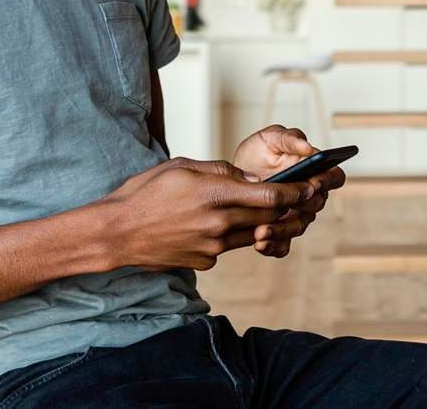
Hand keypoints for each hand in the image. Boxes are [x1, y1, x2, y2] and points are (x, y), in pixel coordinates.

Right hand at [93, 157, 314, 271]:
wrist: (117, 233)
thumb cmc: (146, 192)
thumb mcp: (182, 166)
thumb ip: (220, 171)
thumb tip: (249, 178)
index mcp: (215, 194)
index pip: (270, 197)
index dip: (295, 193)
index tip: (309, 187)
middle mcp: (219, 223)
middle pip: (267, 218)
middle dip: (285, 208)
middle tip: (298, 198)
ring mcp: (213, 246)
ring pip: (250, 233)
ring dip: (258, 222)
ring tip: (252, 209)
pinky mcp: (205, 262)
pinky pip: (227, 246)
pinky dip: (229, 234)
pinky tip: (210, 225)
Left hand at [232, 125, 346, 258]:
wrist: (234, 176)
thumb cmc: (260, 152)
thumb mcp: (270, 138)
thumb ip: (289, 138)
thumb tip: (307, 148)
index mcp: (316, 171)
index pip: (334, 177)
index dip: (328, 181)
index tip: (313, 182)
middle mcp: (310, 196)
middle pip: (315, 206)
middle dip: (301, 207)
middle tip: (285, 206)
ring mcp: (296, 216)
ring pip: (297, 227)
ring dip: (281, 230)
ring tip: (261, 231)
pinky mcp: (280, 232)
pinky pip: (282, 245)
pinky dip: (272, 246)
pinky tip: (259, 243)